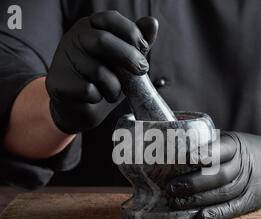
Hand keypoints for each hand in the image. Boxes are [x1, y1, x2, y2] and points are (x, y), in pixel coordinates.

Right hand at [46, 11, 158, 133]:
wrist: (79, 108)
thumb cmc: (104, 81)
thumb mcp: (122, 61)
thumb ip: (135, 43)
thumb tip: (152, 22)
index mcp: (89, 28)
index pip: (110, 19)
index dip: (131, 32)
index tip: (144, 48)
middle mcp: (73, 39)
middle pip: (102, 41)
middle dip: (128, 56)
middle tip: (143, 70)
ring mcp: (63, 60)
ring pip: (98, 71)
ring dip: (115, 87)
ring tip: (113, 93)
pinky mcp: (59, 83)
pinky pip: (89, 90)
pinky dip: (100, 97)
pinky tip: (96, 98)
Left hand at [167, 132, 260, 218]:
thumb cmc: (246, 150)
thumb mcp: (233, 139)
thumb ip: (210, 145)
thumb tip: (174, 148)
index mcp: (237, 145)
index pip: (221, 150)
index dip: (204, 154)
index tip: (185, 158)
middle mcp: (244, 164)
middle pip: (219, 175)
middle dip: (193, 183)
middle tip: (171, 187)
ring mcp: (250, 184)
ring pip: (223, 193)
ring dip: (198, 200)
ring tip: (176, 201)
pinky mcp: (252, 201)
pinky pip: (234, 208)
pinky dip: (217, 214)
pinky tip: (199, 216)